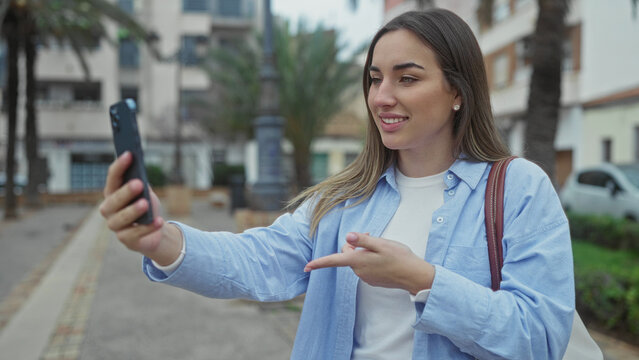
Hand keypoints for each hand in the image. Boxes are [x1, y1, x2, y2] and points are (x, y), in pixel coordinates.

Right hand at [99, 152, 181, 264]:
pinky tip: (158, 221)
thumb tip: (140, 172)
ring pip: (121, 219)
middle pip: (114, 200)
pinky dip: (148, 228)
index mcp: (112, 193)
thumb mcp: (145, 192)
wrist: (154, 230)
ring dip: (133, 210)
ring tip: (145, 203)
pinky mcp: (126, 240)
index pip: (113, 178)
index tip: (130, 154)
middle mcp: (109, 209)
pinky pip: (136, 234)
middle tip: (138, 183)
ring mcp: (115, 226)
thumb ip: (140, 182)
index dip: (120, 166)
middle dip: (126, 191)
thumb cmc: (146, 206)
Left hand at [304, 232, 434, 293]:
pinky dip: (370, 260)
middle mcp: (359, 271)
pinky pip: (365, 266)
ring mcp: (365, 277)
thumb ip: (364, 240)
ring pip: (357, 260)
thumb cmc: (400, 258)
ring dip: (364, 252)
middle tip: (371, 237)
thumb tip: (348, 237)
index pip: (334, 260)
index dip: (319, 263)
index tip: (306, 266)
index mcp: (358, 261)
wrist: (415, 276)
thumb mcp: (382, 244)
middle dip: (355, 245)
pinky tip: (383, 258)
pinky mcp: (372, 280)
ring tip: (381, 249)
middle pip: (348, 254)